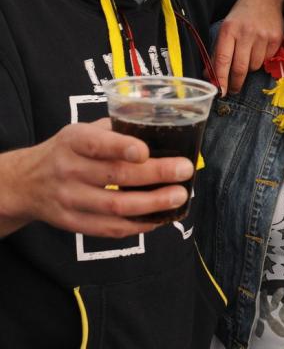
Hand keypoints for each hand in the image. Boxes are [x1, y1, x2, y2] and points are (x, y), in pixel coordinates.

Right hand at [0, 119, 193, 237]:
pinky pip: (108, 229)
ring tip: (179, 196)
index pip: (98, 144)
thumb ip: (117, 130)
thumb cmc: (68, 150)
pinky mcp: (73, 223)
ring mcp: (70, 199)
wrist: (26, 182)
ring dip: (152, 204)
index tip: (147, 151)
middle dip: (156, 174)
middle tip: (184, 172)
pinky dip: (137, 226)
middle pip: (115, 176)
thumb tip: (162, 128)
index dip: (123, 148)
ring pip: (115, 206)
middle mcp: (69, 170)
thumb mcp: (83, 130)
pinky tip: (159, 218)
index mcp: (74, 141)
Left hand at [212, 0, 283, 95]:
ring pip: (254, 66)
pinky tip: (260, 46)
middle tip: (233, 89)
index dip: (220, 79)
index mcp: (229, 30)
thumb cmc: (242, 14)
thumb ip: (218, 51)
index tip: (219, 92)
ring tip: (249, 54)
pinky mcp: (275, 39)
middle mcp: (245, 33)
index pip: (222, 60)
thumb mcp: (226, 28)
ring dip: (250, 67)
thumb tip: (210, 76)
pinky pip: (266, 59)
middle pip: (240, 68)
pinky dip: (262, 58)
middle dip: (235, 83)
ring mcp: (262, 36)